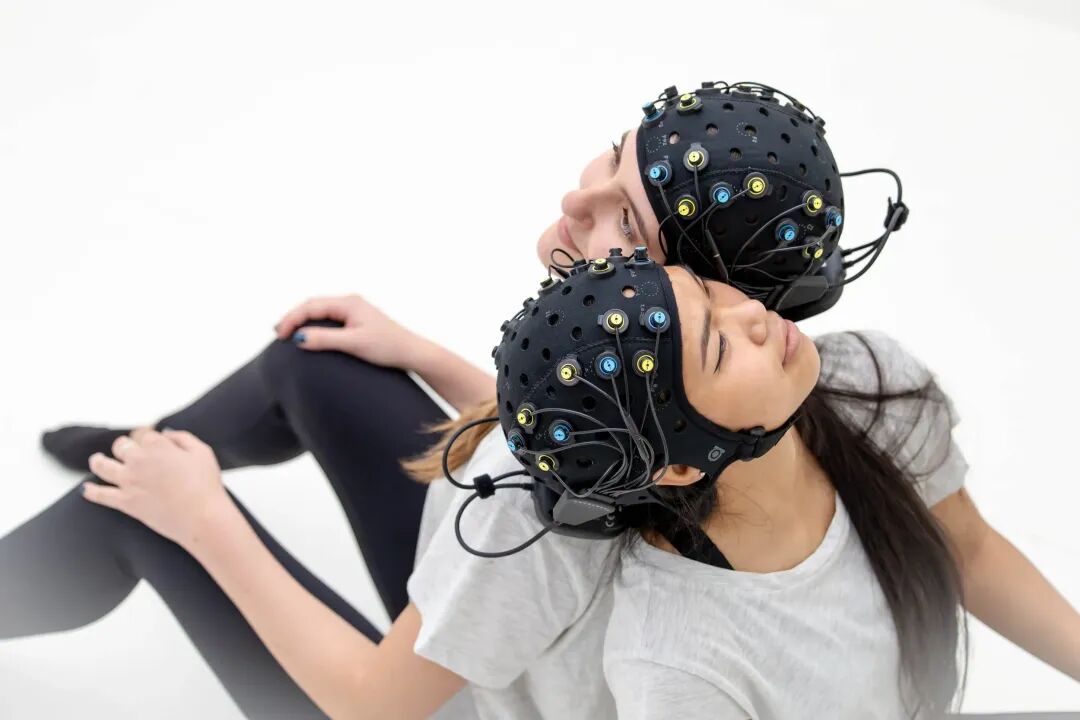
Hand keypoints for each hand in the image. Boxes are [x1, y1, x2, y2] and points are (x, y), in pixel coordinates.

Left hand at [82, 429, 230, 549]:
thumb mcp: (202, 452)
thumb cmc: (206, 485)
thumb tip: (166, 434)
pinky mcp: (125, 502)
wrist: (201, 517)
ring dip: (98, 461)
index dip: (144, 434)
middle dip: (125, 446)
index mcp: (157, 446)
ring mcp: (128, 482)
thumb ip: (182, 438)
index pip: (142, 432)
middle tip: (128, 450)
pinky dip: (91, 492)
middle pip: (121, 446)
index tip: (146, 436)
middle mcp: (138, 460)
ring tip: (97, 460)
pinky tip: (87, 490)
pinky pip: (101, 495)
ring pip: (102, 466)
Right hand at [273, 294, 427, 368]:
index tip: (280, 336)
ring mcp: (354, 311)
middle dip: (294, 317)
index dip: (292, 319)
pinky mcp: (358, 321)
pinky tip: (309, 335)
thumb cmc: (388, 347)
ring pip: (321, 311)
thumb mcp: (354, 344)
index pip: (311, 306)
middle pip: (314, 305)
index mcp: (348, 302)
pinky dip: (315, 325)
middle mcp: (350, 302)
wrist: (412, 353)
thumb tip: (298, 337)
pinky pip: (329, 319)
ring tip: (287, 333)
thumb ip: (325, 339)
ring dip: (303, 320)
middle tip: (277, 333)